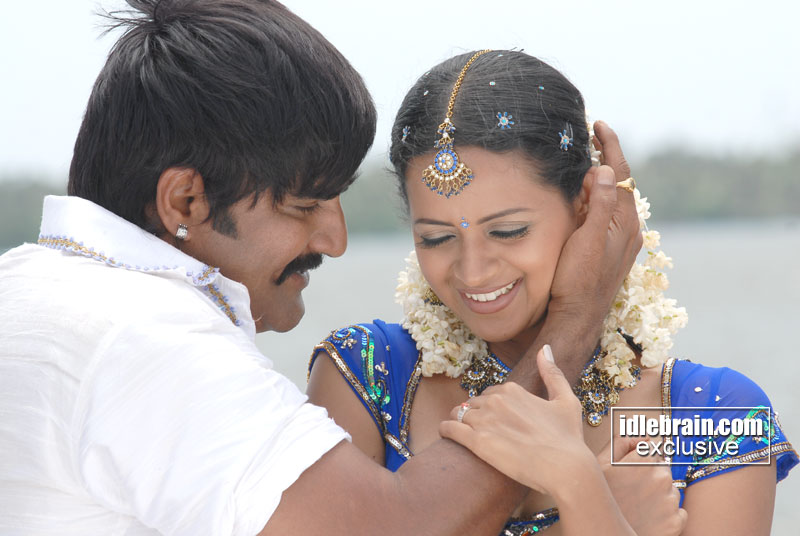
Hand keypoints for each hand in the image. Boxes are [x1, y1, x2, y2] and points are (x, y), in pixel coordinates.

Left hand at [439, 346, 591, 495]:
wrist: (567, 468)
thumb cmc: (569, 438)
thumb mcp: (566, 400)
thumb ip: (552, 373)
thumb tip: (544, 349)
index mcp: (513, 389)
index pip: (491, 392)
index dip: (491, 405)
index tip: (494, 417)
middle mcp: (496, 400)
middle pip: (474, 403)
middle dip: (475, 413)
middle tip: (479, 428)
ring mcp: (485, 420)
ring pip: (459, 413)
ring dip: (458, 420)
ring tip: (460, 430)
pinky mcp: (477, 442)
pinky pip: (450, 428)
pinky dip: (445, 429)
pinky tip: (445, 433)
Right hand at [547, 122, 641, 337]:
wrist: (578, 316)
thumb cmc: (579, 280)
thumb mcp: (588, 239)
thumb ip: (600, 204)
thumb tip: (607, 170)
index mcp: (624, 222)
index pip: (621, 174)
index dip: (610, 146)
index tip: (597, 125)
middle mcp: (628, 228)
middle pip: (621, 183)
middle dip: (606, 158)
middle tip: (589, 138)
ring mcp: (621, 240)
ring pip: (614, 198)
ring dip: (601, 177)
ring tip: (585, 161)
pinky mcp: (611, 249)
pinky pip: (608, 212)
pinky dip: (598, 196)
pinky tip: (584, 196)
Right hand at [597, 437, 687, 535]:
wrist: (604, 535)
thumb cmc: (598, 499)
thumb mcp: (600, 464)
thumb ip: (621, 442)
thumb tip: (640, 436)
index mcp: (643, 461)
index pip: (653, 446)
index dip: (641, 455)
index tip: (632, 465)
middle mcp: (661, 478)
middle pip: (662, 467)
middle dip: (650, 474)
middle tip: (630, 488)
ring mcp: (670, 501)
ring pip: (670, 489)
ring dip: (658, 494)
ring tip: (637, 504)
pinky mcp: (676, 522)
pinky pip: (678, 510)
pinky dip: (667, 513)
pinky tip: (648, 516)